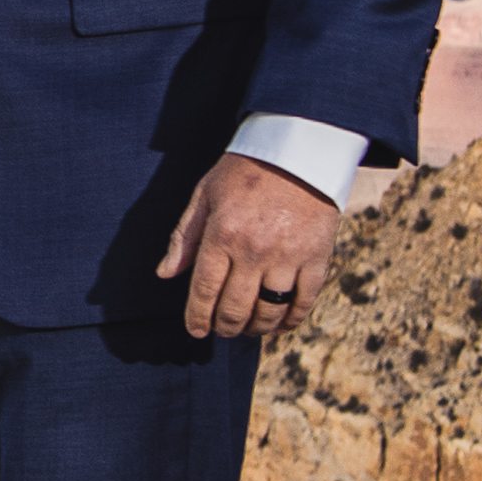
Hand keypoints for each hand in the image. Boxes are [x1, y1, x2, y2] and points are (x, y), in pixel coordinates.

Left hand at [157, 153, 337, 342]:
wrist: (298, 150)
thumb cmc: (245, 170)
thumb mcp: (206, 194)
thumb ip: (184, 236)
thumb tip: (164, 274)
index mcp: (223, 234)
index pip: (204, 291)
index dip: (197, 317)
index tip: (195, 330)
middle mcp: (255, 250)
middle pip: (235, 308)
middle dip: (224, 327)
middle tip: (222, 329)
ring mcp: (288, 256)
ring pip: (268, 311)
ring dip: (255, 328)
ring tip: (248, 327)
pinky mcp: (317, 257)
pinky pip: (304, 301)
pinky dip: (291, 320)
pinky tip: (279, 324)